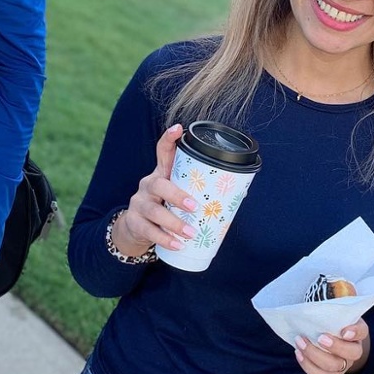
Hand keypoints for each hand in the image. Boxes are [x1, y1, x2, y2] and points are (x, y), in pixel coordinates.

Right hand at [111, 124, 198, 256]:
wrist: (135, 229)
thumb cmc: (165, 208)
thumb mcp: (177, 196)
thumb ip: (198, 192)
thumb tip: (240, 192)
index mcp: (162, 174)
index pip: (163, 152)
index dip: (169, 139)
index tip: (178, 129)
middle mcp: (148, 185)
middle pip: (159, 184)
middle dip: (177, 195)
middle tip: (195, 207)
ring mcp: (139, 203)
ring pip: (154, 211)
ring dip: (174, 222)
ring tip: (190, 232)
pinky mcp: (134, 222)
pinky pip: (148, 230)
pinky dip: (164, 239)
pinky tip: (177, 244)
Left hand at [295, 317, 368, 373]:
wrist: (331, 338)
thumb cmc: (332, 323)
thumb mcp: (335, 314)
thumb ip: (331, 312)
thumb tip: (315, 311)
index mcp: (358, 332)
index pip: (362, 331)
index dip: (355, 332)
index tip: (344, 331)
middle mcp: (355, 350)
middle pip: (351, 353)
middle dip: (334, 346)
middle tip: (319, 337)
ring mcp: (344, 365)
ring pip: (333, 367)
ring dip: (314, 355)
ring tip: (300, 342)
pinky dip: (308, 365)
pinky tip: (298, 353)